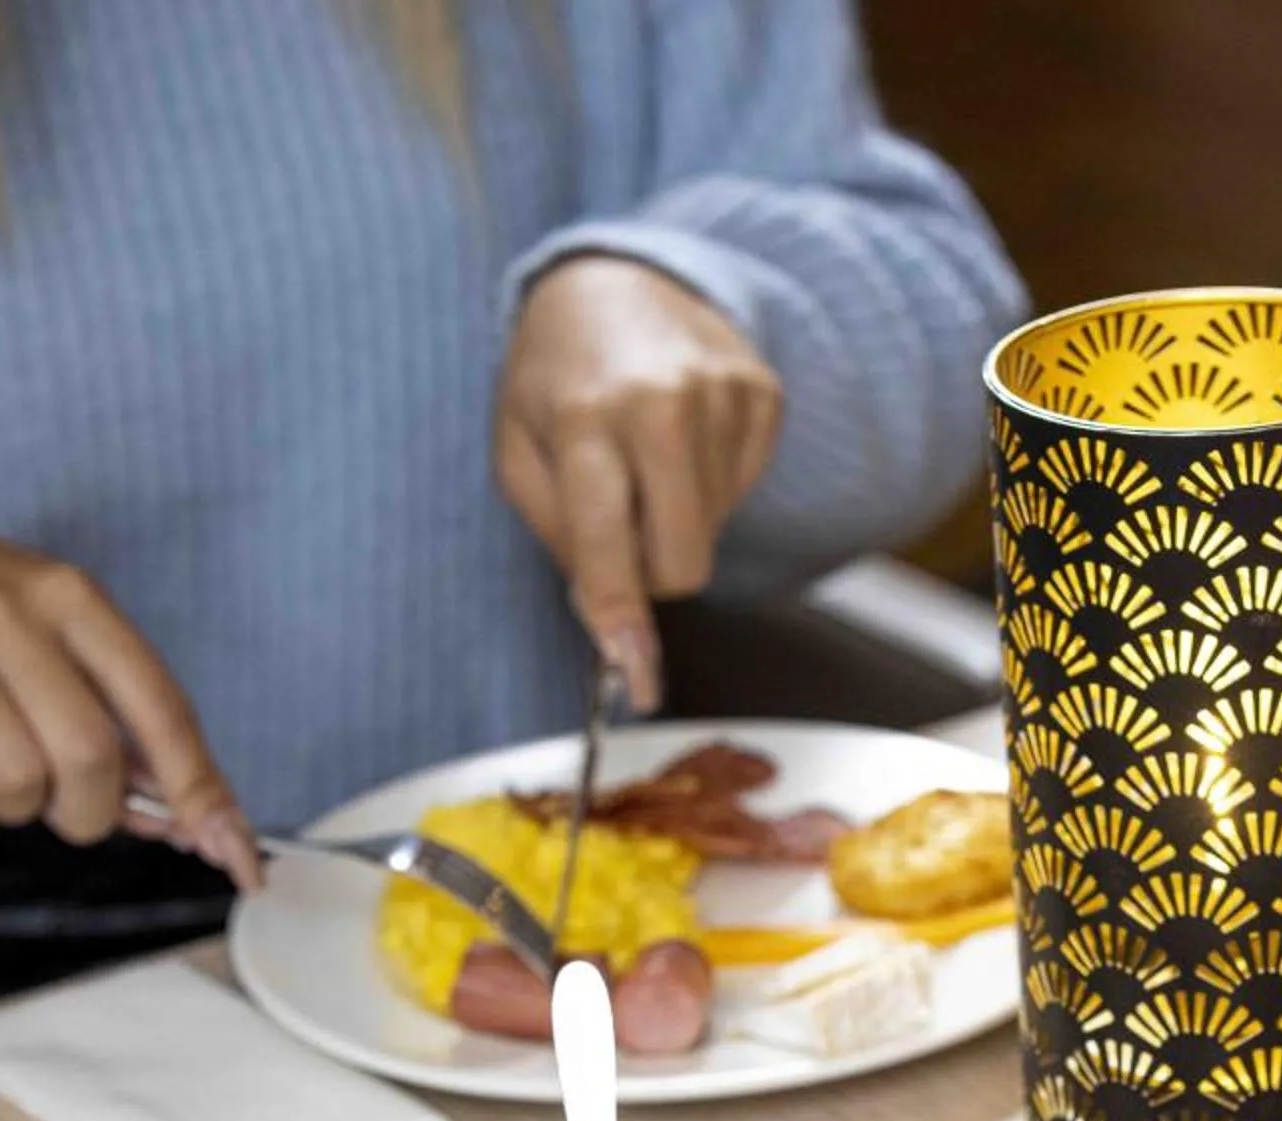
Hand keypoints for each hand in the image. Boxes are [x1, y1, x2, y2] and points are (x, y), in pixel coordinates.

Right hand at [0, 516, 260, 887]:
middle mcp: (8, 618)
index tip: (231, 849)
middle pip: (89, 759)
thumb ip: (129, 719)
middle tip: (76, 806)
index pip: (160, 707)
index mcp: (73, 598)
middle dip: (95, 811)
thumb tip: (191, 821)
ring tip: (4, 763)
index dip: (201, 788)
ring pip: (19, 786)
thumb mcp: (65, 632)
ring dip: (25, 806)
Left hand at [494, 254, 784, 711]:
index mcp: (585, 417)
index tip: (636, 679)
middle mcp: (662, 403)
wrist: (618, 279)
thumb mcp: (518, 448)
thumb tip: (609, 622)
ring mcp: (723, 396)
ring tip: (645, 460)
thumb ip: (559, 535)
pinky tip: (681, 441)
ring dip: (677, 519)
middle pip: (682, 562)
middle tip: (621, 528)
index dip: (622, 623)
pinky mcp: (763, 397)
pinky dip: (709, 486)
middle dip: (652, 573)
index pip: (608, 548)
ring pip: (714, 533)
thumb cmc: (557, 375)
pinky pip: (743, 493)